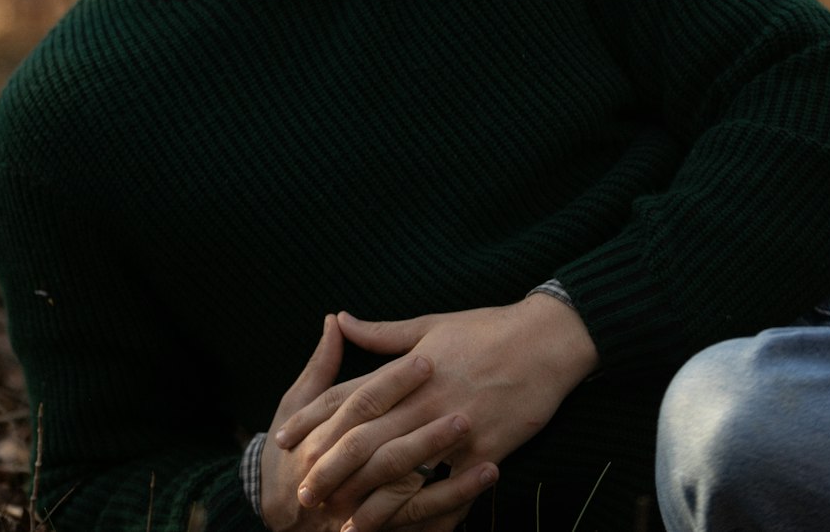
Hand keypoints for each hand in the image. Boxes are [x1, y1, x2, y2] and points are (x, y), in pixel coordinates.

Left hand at [277, 297, 598, 531]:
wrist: (544, 341)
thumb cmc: (486, 328)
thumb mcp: (430, 324)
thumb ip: (382, 334)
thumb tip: (340, 319)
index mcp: (407, 367)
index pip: (349, 395)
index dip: (314, 419)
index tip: (285, 439)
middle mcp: (423, 398)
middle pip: (366, 437)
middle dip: (330, 468)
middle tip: (303, 493)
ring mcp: (453, 426)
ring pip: (400, 468)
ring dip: (367, 497)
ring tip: (341, 521)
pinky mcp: (483, 449)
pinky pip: (450, 489)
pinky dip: (426, 512)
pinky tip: (406, 529)